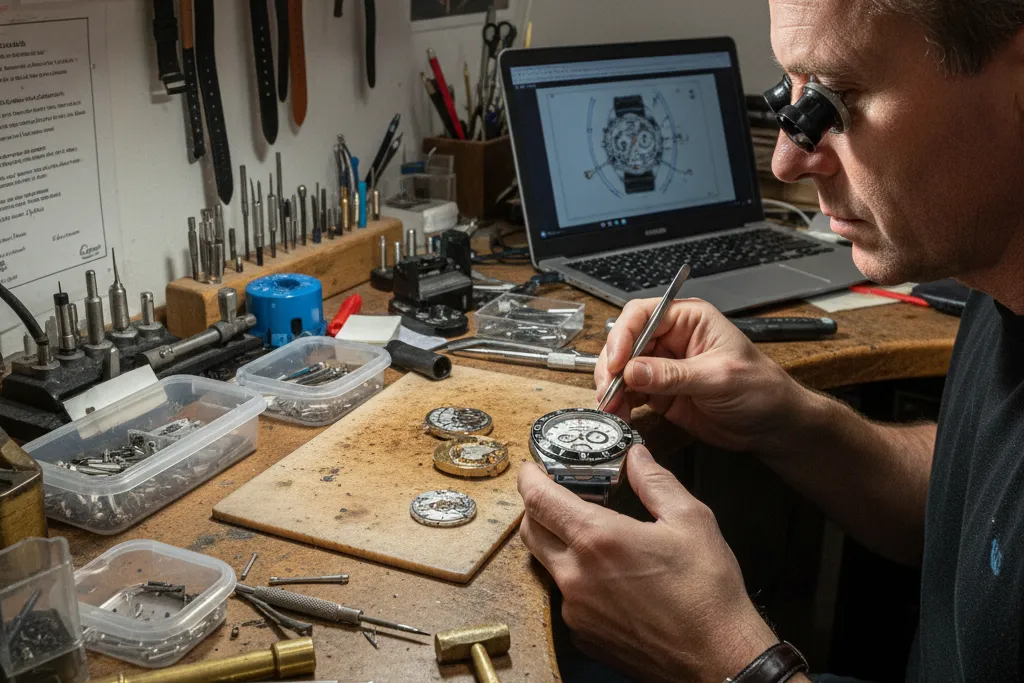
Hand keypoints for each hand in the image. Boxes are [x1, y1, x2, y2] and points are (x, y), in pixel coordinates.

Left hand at [518, 445, 778, 681]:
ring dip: (558, 545)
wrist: (718, 658)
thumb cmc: (707, 591)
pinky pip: (566, 598)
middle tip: (557, 496)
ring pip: (548, 566)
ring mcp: (575, 610)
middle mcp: (575, 576)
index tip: (531, 468)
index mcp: (597, 539)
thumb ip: (655, 481)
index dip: (529, 478)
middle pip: (531, 532)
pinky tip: (609, 578)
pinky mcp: (583, 635)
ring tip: (591, 537)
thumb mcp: (690, 520)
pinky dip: (577, 581)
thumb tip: (636, 456)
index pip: (539, 500)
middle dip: (537, 508)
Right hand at [596, 298, 806, 452]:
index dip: (624, 336)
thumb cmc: (760, 389)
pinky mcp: (660, 392)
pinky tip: (619, 415)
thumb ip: (674, 375)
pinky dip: (620, 404)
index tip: (619, 362)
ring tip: (611, 408)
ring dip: (612, 388)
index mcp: (689, 319)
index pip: (643, 315)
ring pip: (623, 370)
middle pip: (626, 343)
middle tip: (609, 390)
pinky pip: (630, 394)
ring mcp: (663, 366)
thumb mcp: (719, 378)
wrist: (772, 425)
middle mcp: (671, 339)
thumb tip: (633, 371)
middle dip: (613, 366)